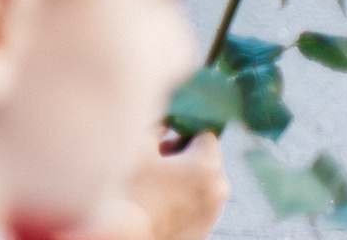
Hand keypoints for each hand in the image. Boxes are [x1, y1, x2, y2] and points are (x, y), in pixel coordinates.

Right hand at [63, 133, 226, 239]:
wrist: (127, 236)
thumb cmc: (130, 190)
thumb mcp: (138, 146)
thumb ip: (157, 124)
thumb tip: (164, 117)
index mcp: (207, 165)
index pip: (205, 131)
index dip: (183, 127)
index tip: (164, 134)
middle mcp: (219, 188)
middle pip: (205, 156)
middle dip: (181, 153)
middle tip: (154, 159)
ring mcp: (214, 211)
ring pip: (201, 180)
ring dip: (182, 175)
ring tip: (153, 182)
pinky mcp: (205, 227)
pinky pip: (197, 201)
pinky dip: (182, 196)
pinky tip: (158, 200)